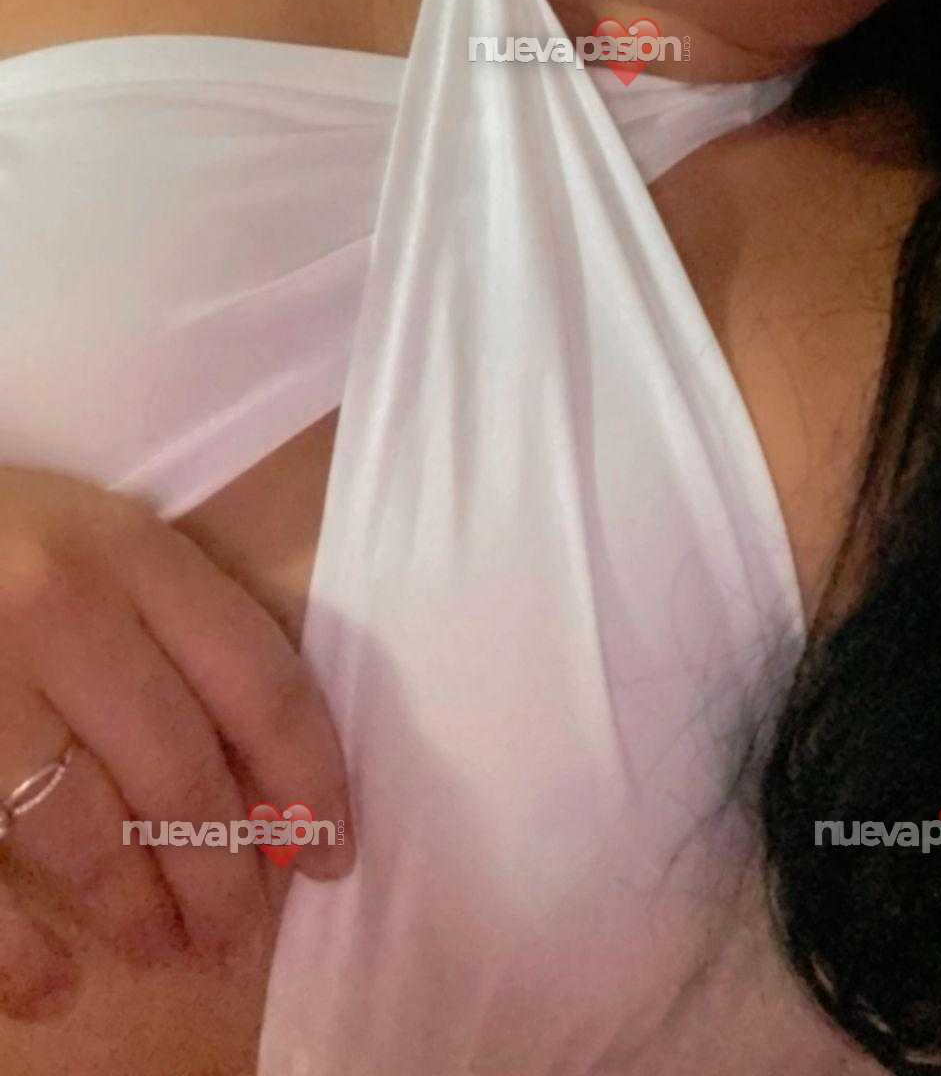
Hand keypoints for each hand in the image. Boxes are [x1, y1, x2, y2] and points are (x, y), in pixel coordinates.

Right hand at [0, 468, 353, 1018]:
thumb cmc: (5, 533)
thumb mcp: (101, 543)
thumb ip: (177, 626)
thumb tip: (265, 770)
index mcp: (130, 551)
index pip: (258, 681)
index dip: (310, 780)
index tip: (332, 855)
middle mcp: (59, 610)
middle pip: (179, 771)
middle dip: (224, 875)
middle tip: (242, 934)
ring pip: (84, 831)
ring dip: (138, 909)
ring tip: (165, 945)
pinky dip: (17, 949)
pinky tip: (55, 982)